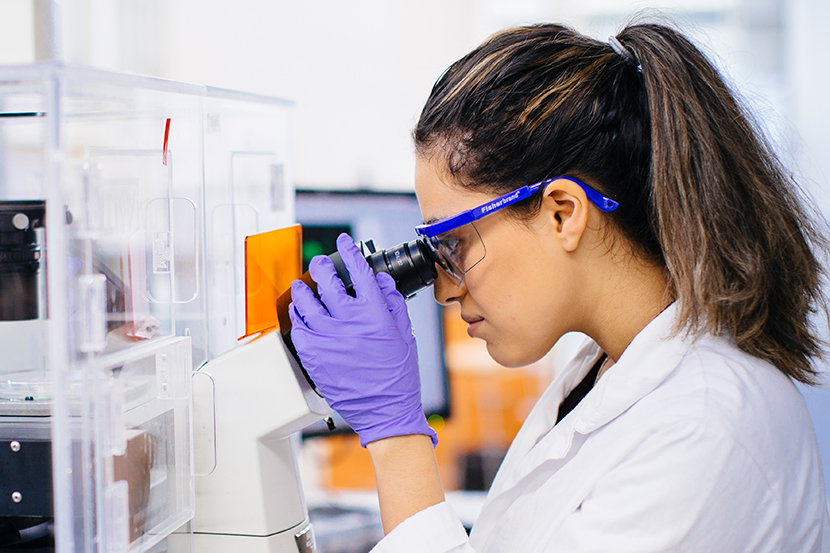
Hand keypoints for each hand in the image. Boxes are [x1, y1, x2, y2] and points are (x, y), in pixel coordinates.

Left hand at [289, 234, 436, 447]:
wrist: (385, 410)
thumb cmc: (398, 376)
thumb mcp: (404, 334)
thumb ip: (393, 304)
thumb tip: (381, 281)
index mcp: (375, 313)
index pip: (360, 272)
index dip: (350, 252)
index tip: (344, 242)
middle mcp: (350, 321)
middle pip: (327, 282)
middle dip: (321, 267)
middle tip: (319, 263)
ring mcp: (329, 338)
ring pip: (306, 303)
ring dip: (302, 290)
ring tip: (301, 287)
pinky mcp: (314, 355)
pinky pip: (299, 328)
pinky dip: (297, 317)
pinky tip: (298, 314)